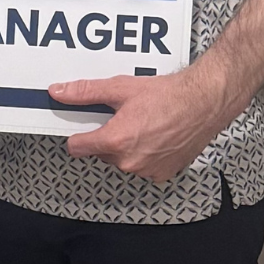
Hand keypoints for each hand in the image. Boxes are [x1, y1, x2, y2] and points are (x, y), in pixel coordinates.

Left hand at [48, 69, 230, 183]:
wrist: (202, 103)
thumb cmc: (167, 96)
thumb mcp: (120, 88)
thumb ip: (85, 92)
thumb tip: (60, 92)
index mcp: (115, 141)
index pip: (77, 147)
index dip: (78, 135)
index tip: (81, 127)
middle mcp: (130, 161)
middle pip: (101, 152)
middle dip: (106, 136)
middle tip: (120, 117)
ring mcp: (147, 171)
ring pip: (122, 160)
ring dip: (125, 146)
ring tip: (141, 123)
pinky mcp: (163, 174)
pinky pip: (142, 166)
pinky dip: (144, 154)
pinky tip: (153, 135)